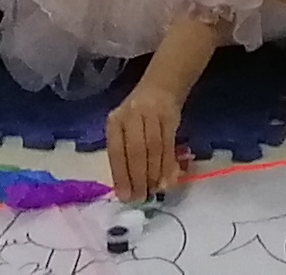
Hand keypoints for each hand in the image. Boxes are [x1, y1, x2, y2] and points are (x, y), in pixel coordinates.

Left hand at [106, 85, 188, 200]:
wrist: (160, 87)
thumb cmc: (137, 116)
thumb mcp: (124, 129)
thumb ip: (124, 154)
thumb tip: (127, 188)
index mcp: (115, 121)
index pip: (117, 152)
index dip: (121, 175)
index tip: (125, 197)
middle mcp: (132, 116)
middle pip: (136, 151)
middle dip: (139, 177)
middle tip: (141, 197)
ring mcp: (152, 115)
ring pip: (154, 149)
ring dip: (154, 173)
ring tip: (154, 191)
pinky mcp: (170, 117)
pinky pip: (169, 145)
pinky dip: (168, 165)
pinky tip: (168, 179)